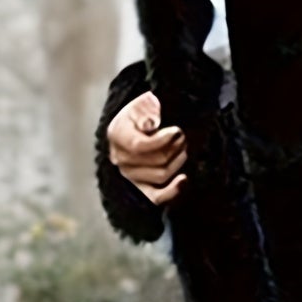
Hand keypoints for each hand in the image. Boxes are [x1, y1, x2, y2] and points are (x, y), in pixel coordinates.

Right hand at [106, 90, 187, 206]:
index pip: (138, 146)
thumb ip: (146, 111)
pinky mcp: (140, 187)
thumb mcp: (143, 104)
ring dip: (177, 161)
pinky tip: (183, 180)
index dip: (161, 141)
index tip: (176, 131)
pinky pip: (155, 197)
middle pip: (155, 161)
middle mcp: (120, 158)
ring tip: (183, 148)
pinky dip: (171, 191)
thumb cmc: (142, 113)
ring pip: (160, 175)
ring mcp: (129, 175)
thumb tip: (150, 124)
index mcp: (117, 135)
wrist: (137, 125)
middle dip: (175, 147)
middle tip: (183, 137)